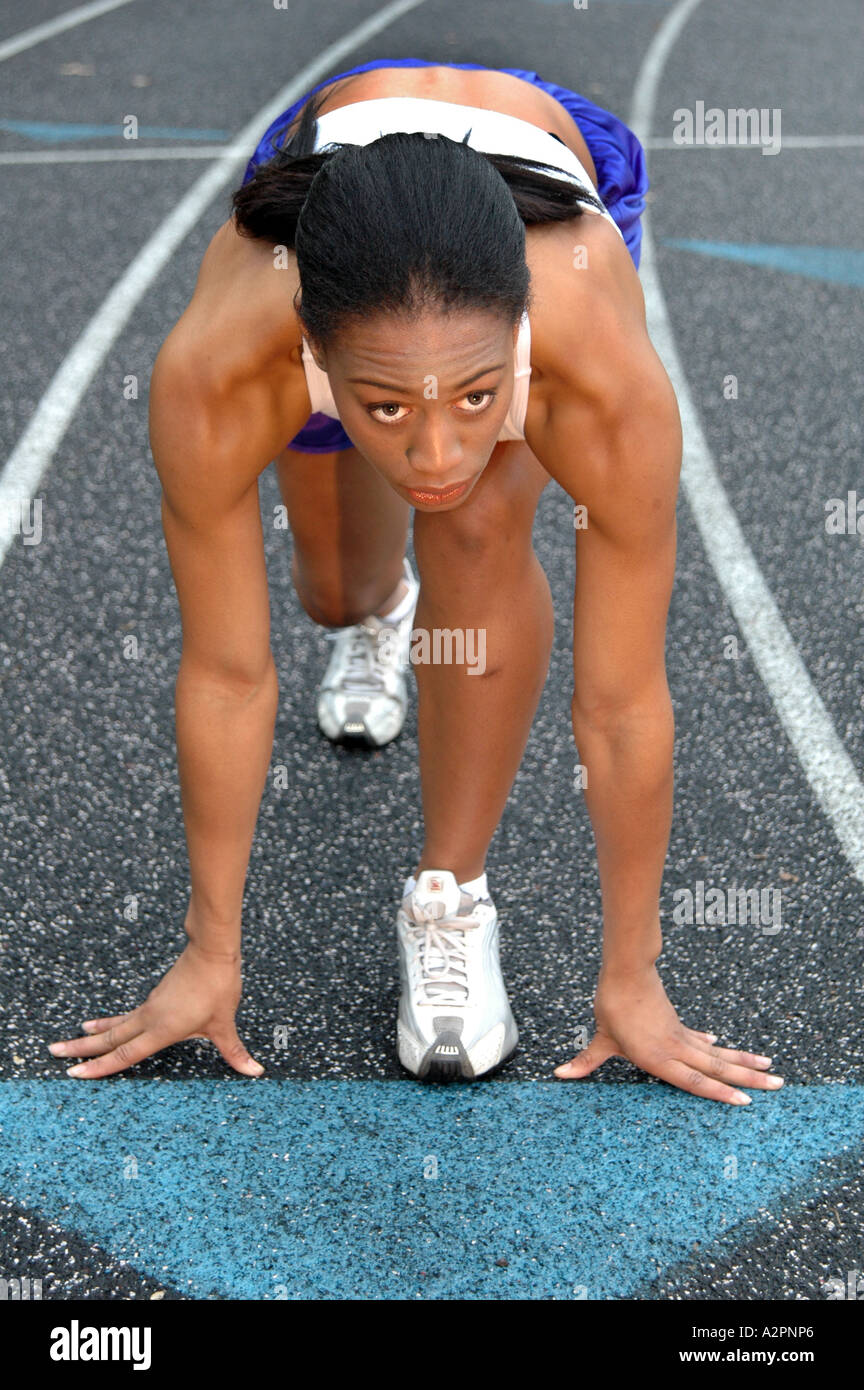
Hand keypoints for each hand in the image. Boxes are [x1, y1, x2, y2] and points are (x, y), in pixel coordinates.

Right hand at [47, 940, 263, 1078]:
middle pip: (110, 1038)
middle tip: (54, 1052)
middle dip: (82, 1048)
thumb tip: (255, 1072)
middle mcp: (150, 1018)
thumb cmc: (218, 986)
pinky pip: (128, 1016)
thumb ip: (235, 1052)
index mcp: (162, 1029)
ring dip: (94, 1035)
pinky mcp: (156, 998)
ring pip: (116, 1026)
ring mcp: (151, 1006)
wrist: (212, 950)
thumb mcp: (226, 1023)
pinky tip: (107, 1025)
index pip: (125, 1054)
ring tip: (72, 1039)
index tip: (74, 1073)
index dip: (100, 1066)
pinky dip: (113, 1023)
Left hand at [554, 963, 782, 1104]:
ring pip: (717, 1053)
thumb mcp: (600, 1038)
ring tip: (770, 1068)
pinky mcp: (677, 1024)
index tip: (745, 1101)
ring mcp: (680, 1036)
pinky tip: (722, 1043)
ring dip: (743, 1061)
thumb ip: (586, 1061)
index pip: (695, 1081)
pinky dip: (714, 1045)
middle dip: (749, 1079)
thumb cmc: (612, 1007)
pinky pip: (702, 1040)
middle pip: (718, 1068)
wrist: (625, 972)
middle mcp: (676, 1049)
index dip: (719, 1093)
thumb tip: (559, 1075)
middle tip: (778, 1086)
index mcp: (659, 1059)